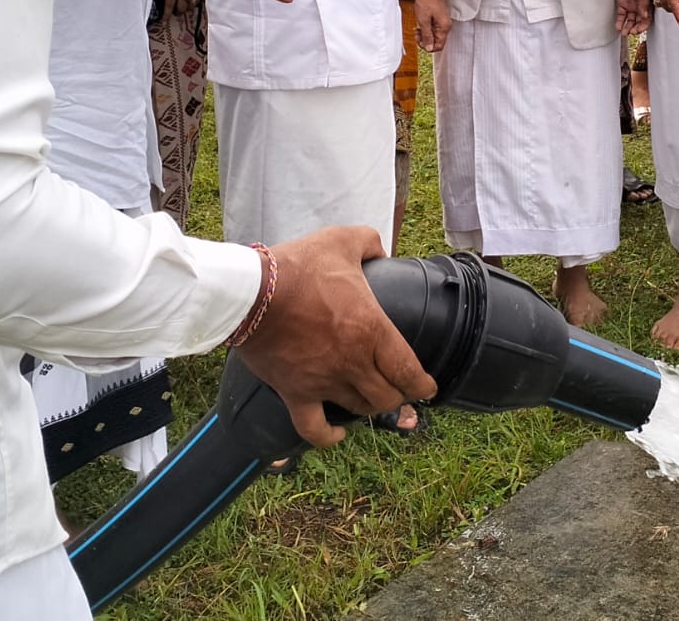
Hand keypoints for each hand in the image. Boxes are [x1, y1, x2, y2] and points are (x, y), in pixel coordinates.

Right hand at [239, 226, 437, 447]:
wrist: (251, 292)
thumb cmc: (297, 267)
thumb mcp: (341, 241)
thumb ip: (368, 242)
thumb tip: (380, 250)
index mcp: (372, 330)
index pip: (409, 371)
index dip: (423, 385)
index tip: (427, 387)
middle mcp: (353, 362)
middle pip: (388, 397)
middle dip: (398, 395)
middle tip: (397, 387)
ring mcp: (324, 382)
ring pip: (359, 410)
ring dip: (369, 407)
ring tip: (370, 398)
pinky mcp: (295, 393)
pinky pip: (314, 429)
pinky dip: (328, 436)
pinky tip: (338, 433)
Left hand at [412, 0, 450, 51]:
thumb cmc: (426, 0)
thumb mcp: (423, 20)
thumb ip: (427, 35)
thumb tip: (429, 47)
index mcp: (444, 27)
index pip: (439, 46)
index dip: (428, 47)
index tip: (420, 42)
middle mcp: (445, 25)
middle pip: (437, 41)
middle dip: (426, 40)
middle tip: (417, 34)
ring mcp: (442, 21)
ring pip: (434, 35)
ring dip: (425, 34)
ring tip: (417, 29)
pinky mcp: (439, 18)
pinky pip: (434, 28)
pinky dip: (426, 28)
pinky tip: (421, 24)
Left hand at [614, 0, 650, 35]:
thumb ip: (643, 2)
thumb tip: (644, 15)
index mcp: (648, 3)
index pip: (647, 18)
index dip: (643, 26)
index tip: (638, 30)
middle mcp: (640, 6)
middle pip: (638, 21)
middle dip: (635, 28)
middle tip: (631, 32)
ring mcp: (631, 6)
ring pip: (630, 20)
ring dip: (627, 27)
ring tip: (624, 32)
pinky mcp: (622, 4)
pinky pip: (621, 15)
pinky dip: (620, 22)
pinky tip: (619, 27)